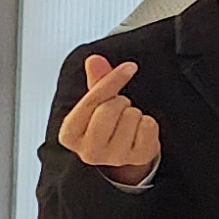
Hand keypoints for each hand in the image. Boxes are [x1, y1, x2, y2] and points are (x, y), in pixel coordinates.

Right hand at [58, 56, 160, 185]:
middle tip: (119, 109)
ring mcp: (113, 157)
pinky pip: (149, 127)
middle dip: (120, 102)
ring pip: (132, 117)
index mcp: (70, 135)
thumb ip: (95, 81)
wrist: (124, 155)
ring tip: (128, 122)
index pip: (91, 101)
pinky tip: (140, 131)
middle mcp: (88, 151)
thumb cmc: (107, 127)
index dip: (111, 81)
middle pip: (110, 109)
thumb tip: (94, 60)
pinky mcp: (137, 159)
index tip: (128, 67)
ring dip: (135, 113)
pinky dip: (149, 124)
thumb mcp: (96, 105)